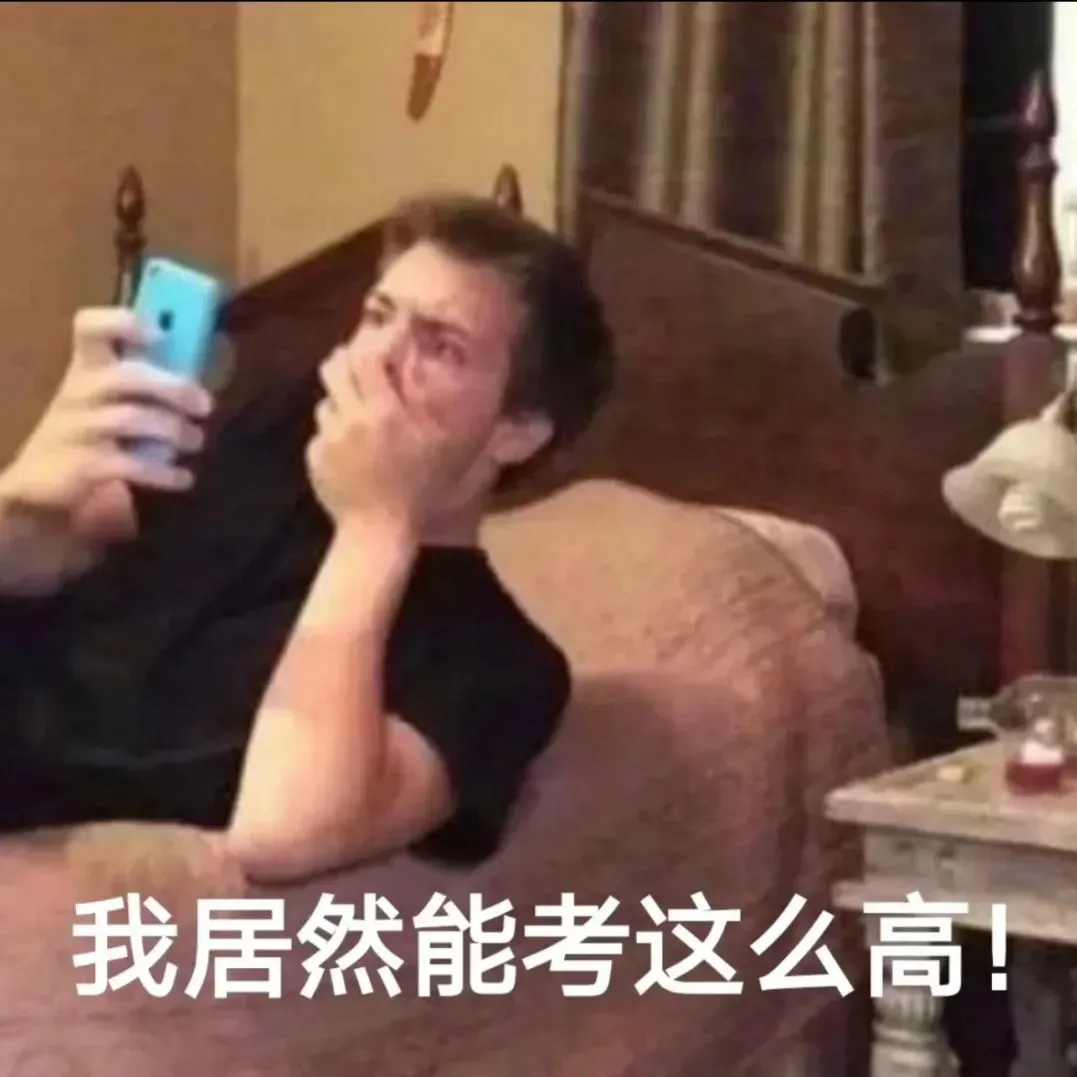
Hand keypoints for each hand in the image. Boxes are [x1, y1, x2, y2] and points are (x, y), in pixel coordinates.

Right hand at [0, 307, 213, 530]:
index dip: (122, 323)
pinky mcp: (84, 465)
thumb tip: (205, 367)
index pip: (89, 327)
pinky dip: (164, 473)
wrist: (43, 475)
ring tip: (195, 441)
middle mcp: (80, 390)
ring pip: (130, 419)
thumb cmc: (90, 426)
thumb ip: (145, 379)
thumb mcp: (106, 395)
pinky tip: (184, 478)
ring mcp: (79, 428)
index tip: (158, 333)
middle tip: (205, 406)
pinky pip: (132, 465)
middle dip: (173, 388)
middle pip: (126, 376)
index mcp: (88, 365)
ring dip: (174, 430)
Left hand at [305, 347, 476, 529]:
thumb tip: (439, 378)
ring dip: (342, 399)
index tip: (390, 331)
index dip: (378, 337)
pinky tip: (351, 450)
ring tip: (359, 412)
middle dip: (347, 359)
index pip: (368, 356)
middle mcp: (350, 419)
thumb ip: (439, 410)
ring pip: (326, 399)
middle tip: (362, 363)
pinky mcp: (314, 457)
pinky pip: (321, 433)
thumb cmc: (419, 489)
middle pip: (335, 366)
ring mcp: (328, 438)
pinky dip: (334, 435)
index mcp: (383, 412)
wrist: (378, 531)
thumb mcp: (443, 448)